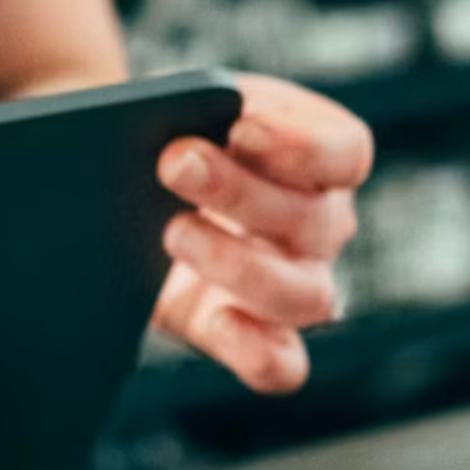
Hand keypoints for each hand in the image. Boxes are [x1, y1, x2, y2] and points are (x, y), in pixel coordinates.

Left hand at [155, 75, 371, 394]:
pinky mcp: (252, 336)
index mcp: (319, 158)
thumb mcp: (188, 105)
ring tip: (172, 233)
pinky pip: (281, 364)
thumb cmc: (172, 137)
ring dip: (238, 264)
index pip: (345, 152)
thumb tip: (176, 135)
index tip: (241, 127)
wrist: (125, 193)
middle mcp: (320, 225)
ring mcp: (295, 285)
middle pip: (314, 220)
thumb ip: (194, 108)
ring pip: (303, 296)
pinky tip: (219, 318)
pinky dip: (257, 349)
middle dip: (240, 191)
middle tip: (174, 165)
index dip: (301, 145)